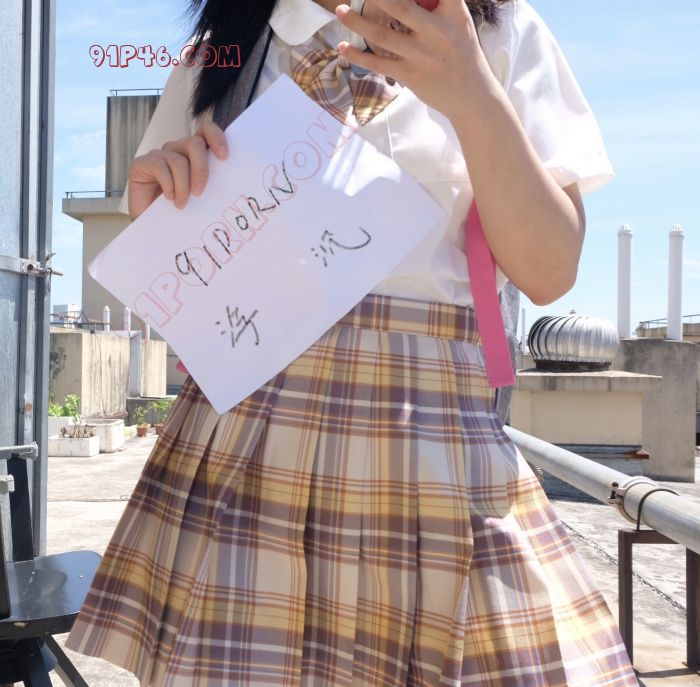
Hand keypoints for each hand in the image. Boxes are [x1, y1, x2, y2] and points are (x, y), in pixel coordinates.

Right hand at [126, 121, 228, 219]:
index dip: (217, 137)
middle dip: (201, 170)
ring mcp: (159, 155)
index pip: (206, 131)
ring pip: (178, 160)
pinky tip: (170, 199)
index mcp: (194, 153)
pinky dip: (168, 185)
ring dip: (183, 186)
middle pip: (194, 144)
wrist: (156, 227)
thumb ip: (213, 181)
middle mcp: (176, 149)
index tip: (224, 157)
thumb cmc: (182, 210)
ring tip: (182, 204)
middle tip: (199, 193)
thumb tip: (232, 179)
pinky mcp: (142, 163)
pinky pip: (159, 167)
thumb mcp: (202, 195)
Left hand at [336, 0, 498, 120]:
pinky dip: (358, 55)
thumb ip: (439, 4)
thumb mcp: (459, 21)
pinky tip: (342, 47)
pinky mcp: (411, 76)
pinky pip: (379, 63)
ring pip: (382, 35)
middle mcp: (437, 31)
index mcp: (452, 11)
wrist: (472, 96)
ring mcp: (422, 55)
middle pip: (399, 6)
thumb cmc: (462, 54)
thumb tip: (409, 1)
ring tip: (340, 10)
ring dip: (357, 22)